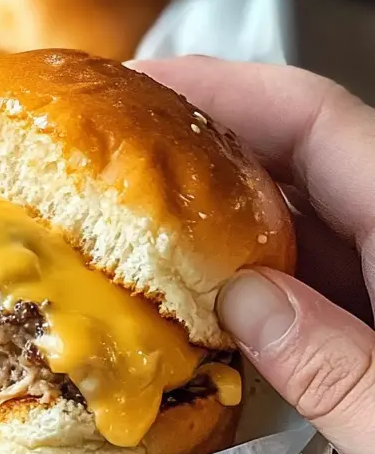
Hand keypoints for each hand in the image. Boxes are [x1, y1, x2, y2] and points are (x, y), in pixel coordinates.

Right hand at [133, 56, 374, 453]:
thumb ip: (342, 372)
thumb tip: (245, 304)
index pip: (320, 124)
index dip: (229, 88)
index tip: (147, 81)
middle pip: (298, 158)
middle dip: (200, 142)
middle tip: (112, 147)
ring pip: (296, 217)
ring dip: (214, 210)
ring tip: (130, 212)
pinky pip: (307, 273)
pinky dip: (246, 272)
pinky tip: (193, 292)